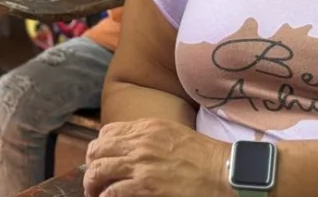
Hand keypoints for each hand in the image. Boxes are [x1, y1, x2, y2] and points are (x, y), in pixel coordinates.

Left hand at [83, 119, 230, 196]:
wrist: (226, 172)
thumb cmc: (206, 157)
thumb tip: (132, 147)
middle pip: (98, 151)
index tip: (100, 159)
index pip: (107, 132)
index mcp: (146, 127)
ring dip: (92, 184)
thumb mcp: (174, 133)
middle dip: (91, 166)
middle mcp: (139, 143)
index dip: (100, 148)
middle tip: (92, 180)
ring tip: (94, 193)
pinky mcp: (145, 186)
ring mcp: (140, 165)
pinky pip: (112, 192)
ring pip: (99, 171)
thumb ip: (150, 137)